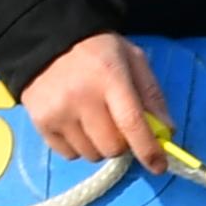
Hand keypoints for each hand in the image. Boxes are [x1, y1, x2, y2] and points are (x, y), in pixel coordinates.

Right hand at [20, 33, 170, 171]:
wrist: (47, 40)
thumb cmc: (97, 50)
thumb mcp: (132, 60)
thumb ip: (152, 95)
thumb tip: (165, 133)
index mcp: (109, 77)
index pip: (131, 124)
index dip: (148, 150)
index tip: (159, 166)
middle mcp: (81, 97)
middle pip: (112, 147)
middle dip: (123, 144)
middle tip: (118, 126)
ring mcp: (57, 112)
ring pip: (91, 154)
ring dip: (99, 146)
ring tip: (94, 122)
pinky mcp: (40, 122)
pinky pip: (69, 154)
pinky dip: (78, 146)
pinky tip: (76, 125)